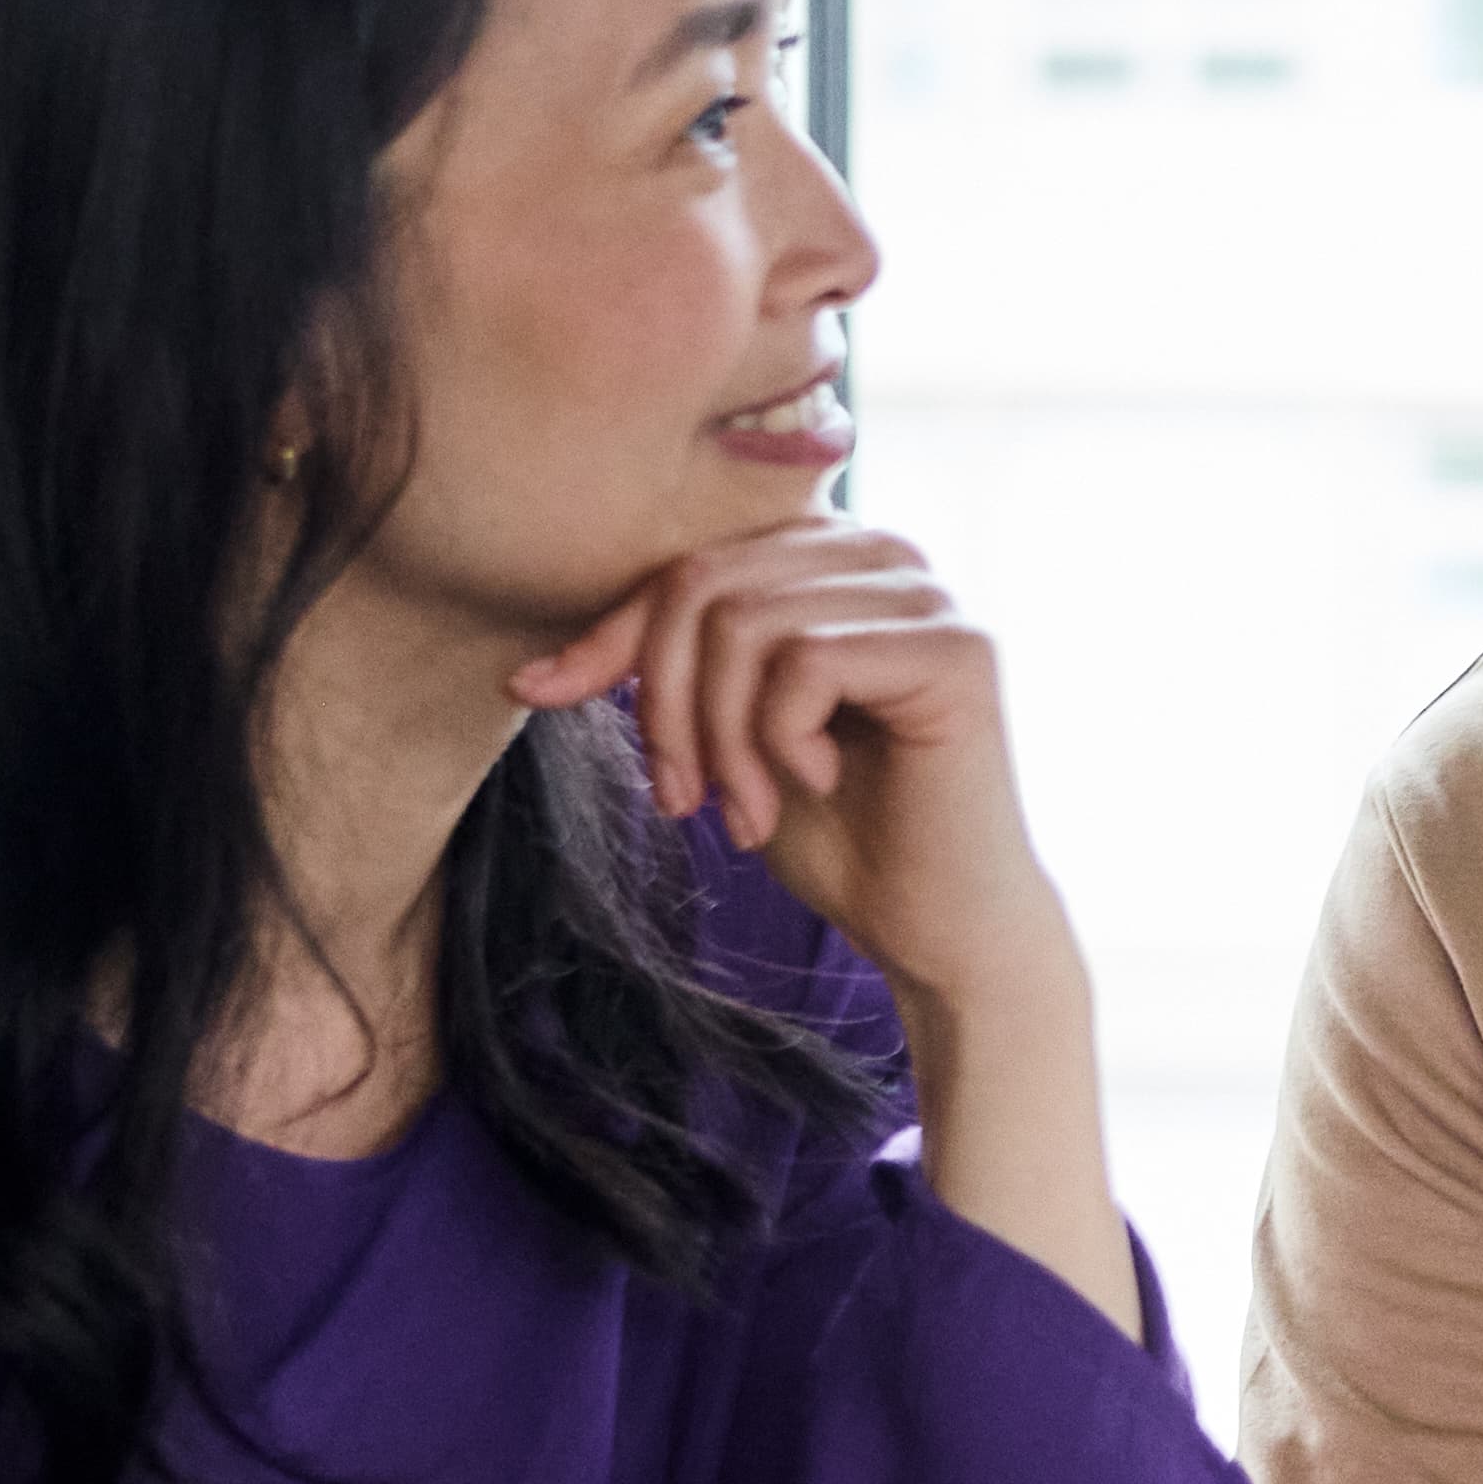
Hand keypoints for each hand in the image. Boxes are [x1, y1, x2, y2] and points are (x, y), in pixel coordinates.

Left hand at [510, 513, 1075, 1018]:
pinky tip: (817, 782)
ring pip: (747, 624)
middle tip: (682, 800)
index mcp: (829, 560)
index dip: (610, 637)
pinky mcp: (956, 648)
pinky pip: (806, 661)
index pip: (686, 566)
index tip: (540, 694)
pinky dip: (781, 740)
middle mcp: (884, 555)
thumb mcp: (720, 740)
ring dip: (720, 738)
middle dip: (668, 704)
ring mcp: (927, 595)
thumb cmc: (837, 835)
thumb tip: (525, 673)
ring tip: (745, 811)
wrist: (938, 928)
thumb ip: (661, 676)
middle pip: (705, 584)